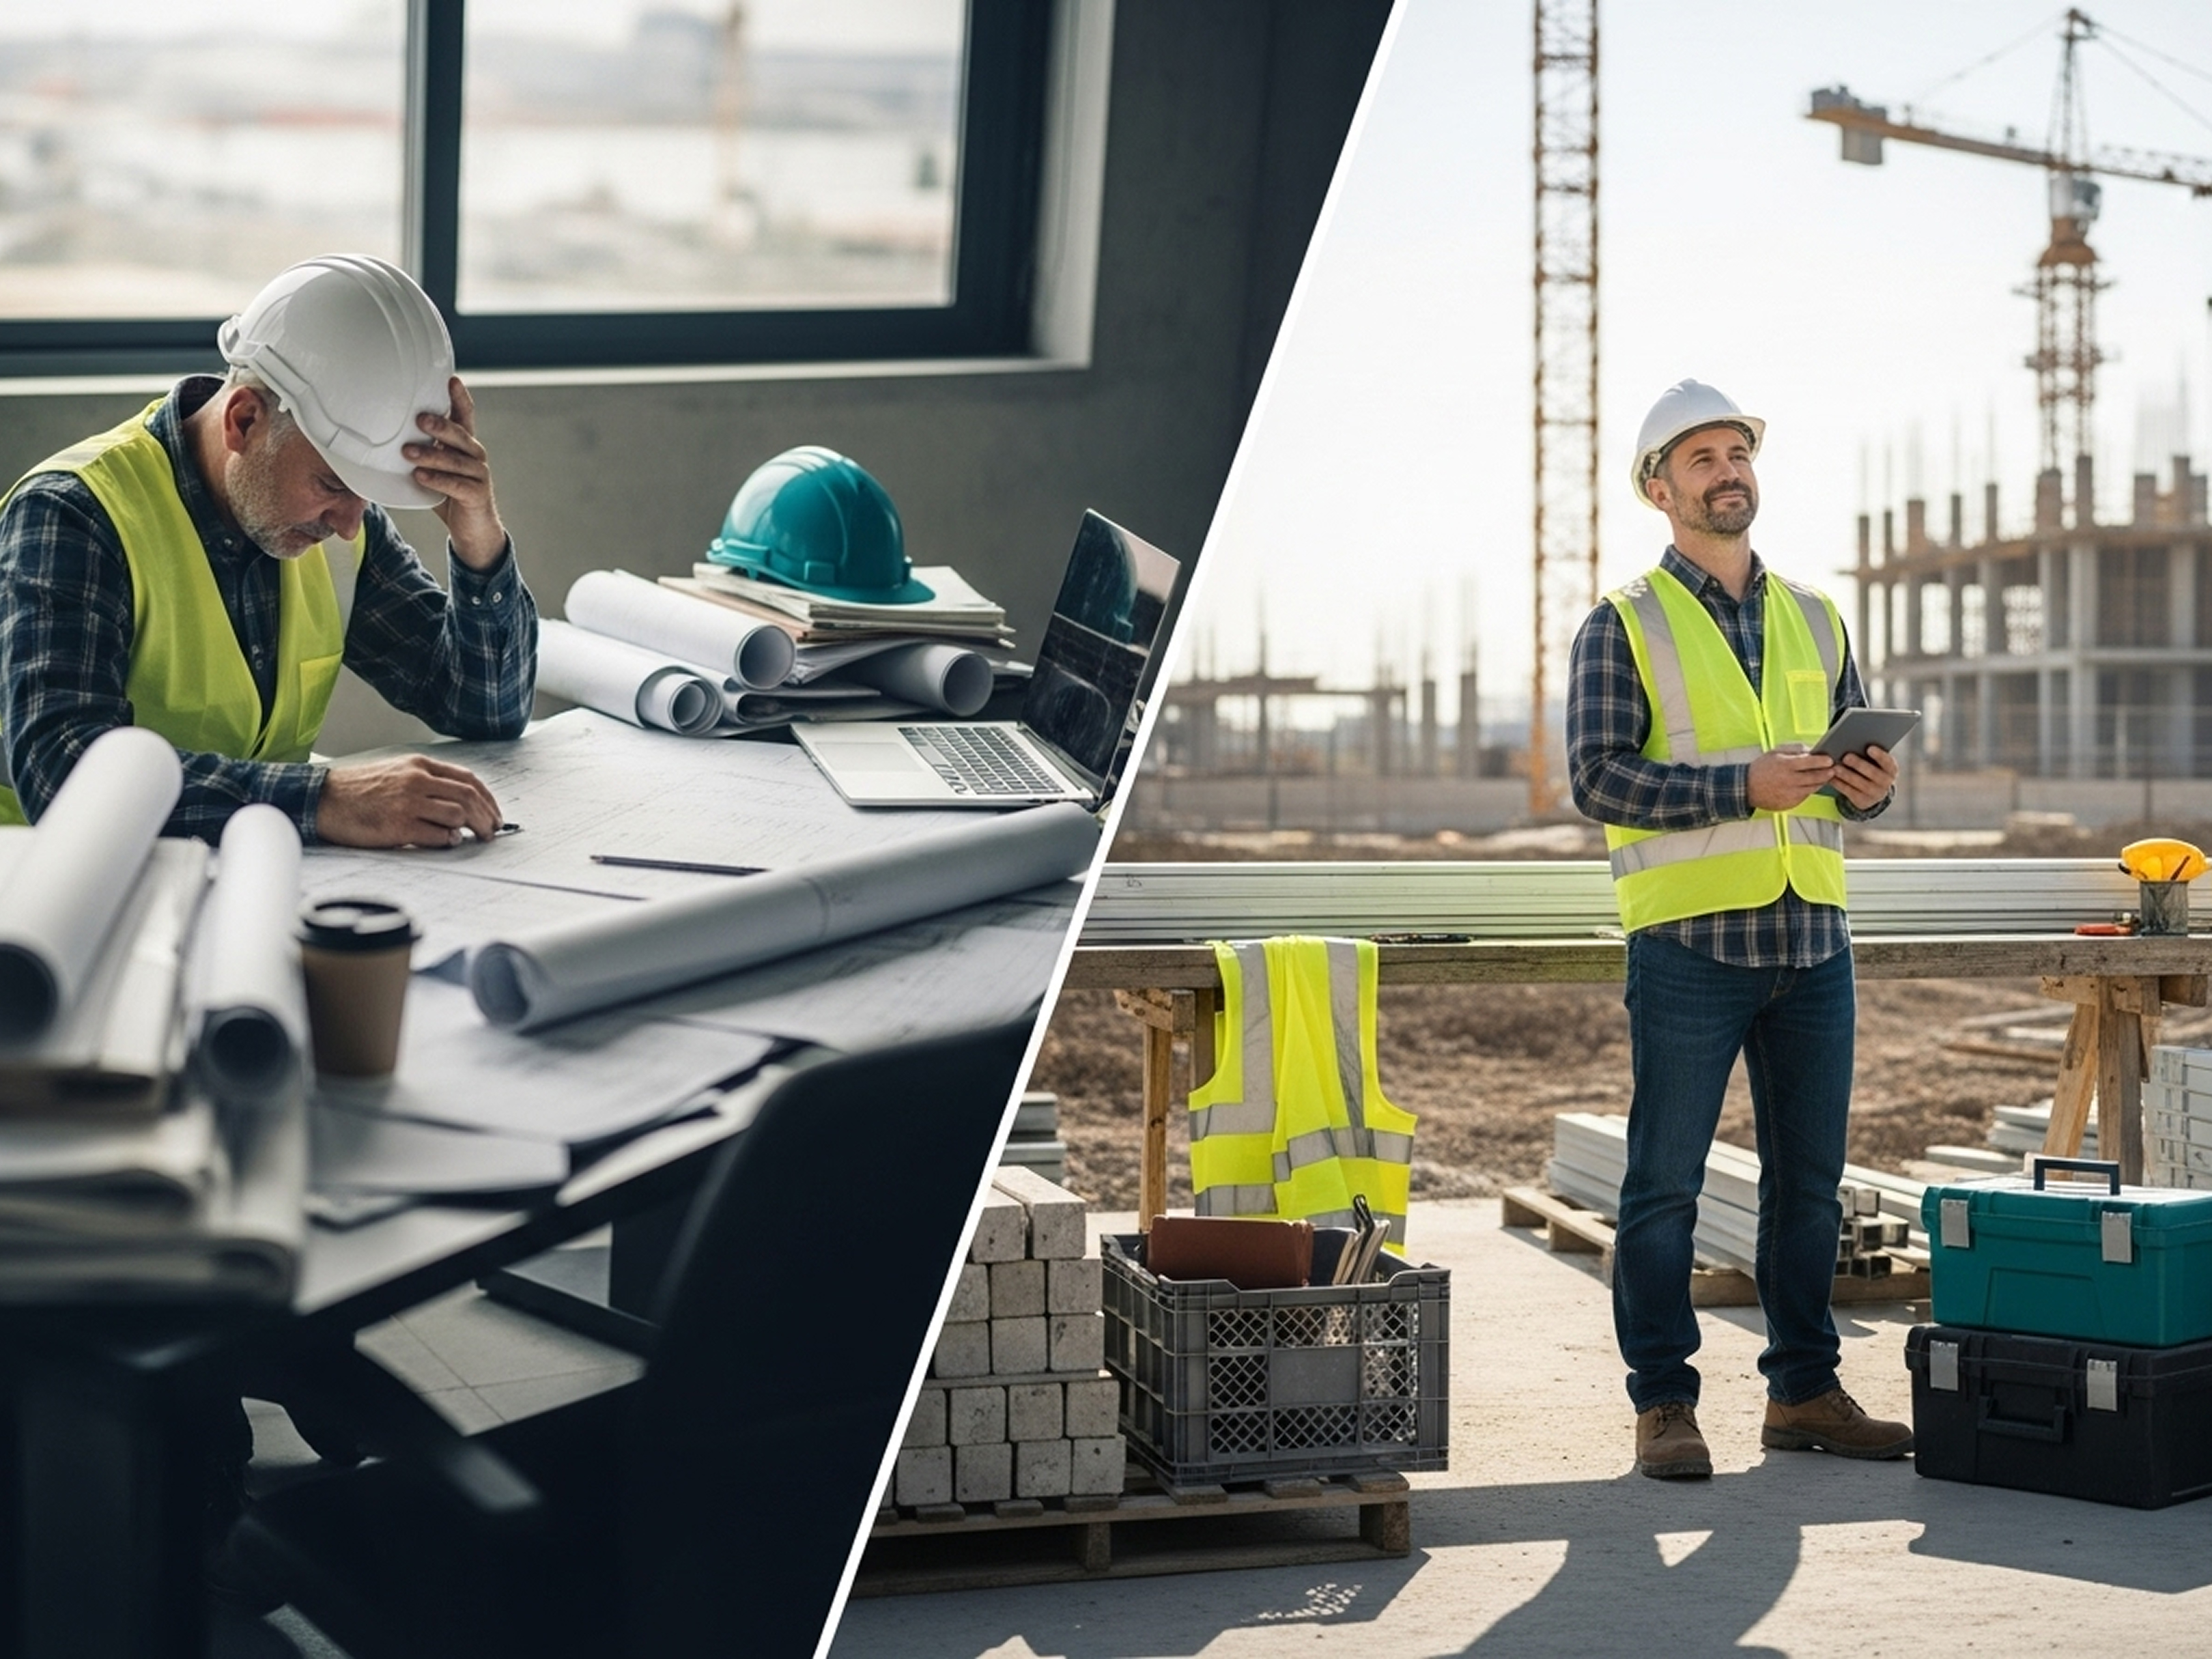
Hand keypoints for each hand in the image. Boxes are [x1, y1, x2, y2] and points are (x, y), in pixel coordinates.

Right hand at [316, 755, 502, 847]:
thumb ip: (427, 781)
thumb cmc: (359, 789)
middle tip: (492, 831)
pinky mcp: (398, 827)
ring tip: (474, 838)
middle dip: (488, 817)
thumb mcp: (396, 771)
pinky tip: (449, 842)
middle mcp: (416, 780)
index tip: (495, 814)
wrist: (323, 799)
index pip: (468, 779)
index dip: (488, 799)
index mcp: (419, 765)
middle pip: (469, 797)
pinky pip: (437, 835)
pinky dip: (450, 840)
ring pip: (458, 815)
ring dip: (473, 829)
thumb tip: (461, 801)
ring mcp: (408, 803)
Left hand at [405, 376, 507, 570]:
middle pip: (460, 434)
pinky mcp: (477, 495)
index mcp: (465, 445)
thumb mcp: (433, 468)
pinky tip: (420, 476)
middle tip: (418, 418)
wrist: (473, 530)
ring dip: (431, 454)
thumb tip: (379, 439)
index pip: (465, 416)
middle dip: (440, 425)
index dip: (459, 398)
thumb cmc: (448, 495)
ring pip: (456, 460)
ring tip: (408, 452)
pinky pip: (456, 484)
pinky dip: (437, 480)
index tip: (451, 380)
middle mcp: (475, 455)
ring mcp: (479, 475)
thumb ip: (419, 452)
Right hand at [1746, 744, 1835, 812]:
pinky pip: (1805, 796)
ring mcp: (1791, 793)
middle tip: (1833, 769)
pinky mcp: (1790, 803)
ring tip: (1824, 777)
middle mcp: (1790, 780)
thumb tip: (1811, 750)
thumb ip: (1794, 750)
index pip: (1810, 762)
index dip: (1822, 761)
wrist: (1747, 788)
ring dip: (1820, 782)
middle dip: (1827, 773)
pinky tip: (1809, 785)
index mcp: (1786, 765)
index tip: (1830, 759)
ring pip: (1813, 788)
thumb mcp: (1775, 753)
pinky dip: (1809, 790)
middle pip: (1815, 777)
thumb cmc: (1761, 768)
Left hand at [1830, 742, 1897, 810]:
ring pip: (1861, 784)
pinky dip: (1840, 784)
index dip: (1879, 755)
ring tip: (1836, 768)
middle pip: (1873, 773)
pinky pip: (1850, 792)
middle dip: (1859, 764)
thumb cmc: (1870, 769)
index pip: (1888, 762)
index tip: (1869, 748)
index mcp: (1891, 769)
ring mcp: (1875, 794)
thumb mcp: (1874, 762)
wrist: (1872, 792)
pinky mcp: (1863, 801)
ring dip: (1847, 775)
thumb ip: (1868, 754)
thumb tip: (1853, 742)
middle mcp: (1886, 783)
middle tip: (1846, 757)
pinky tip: (1831, 777)